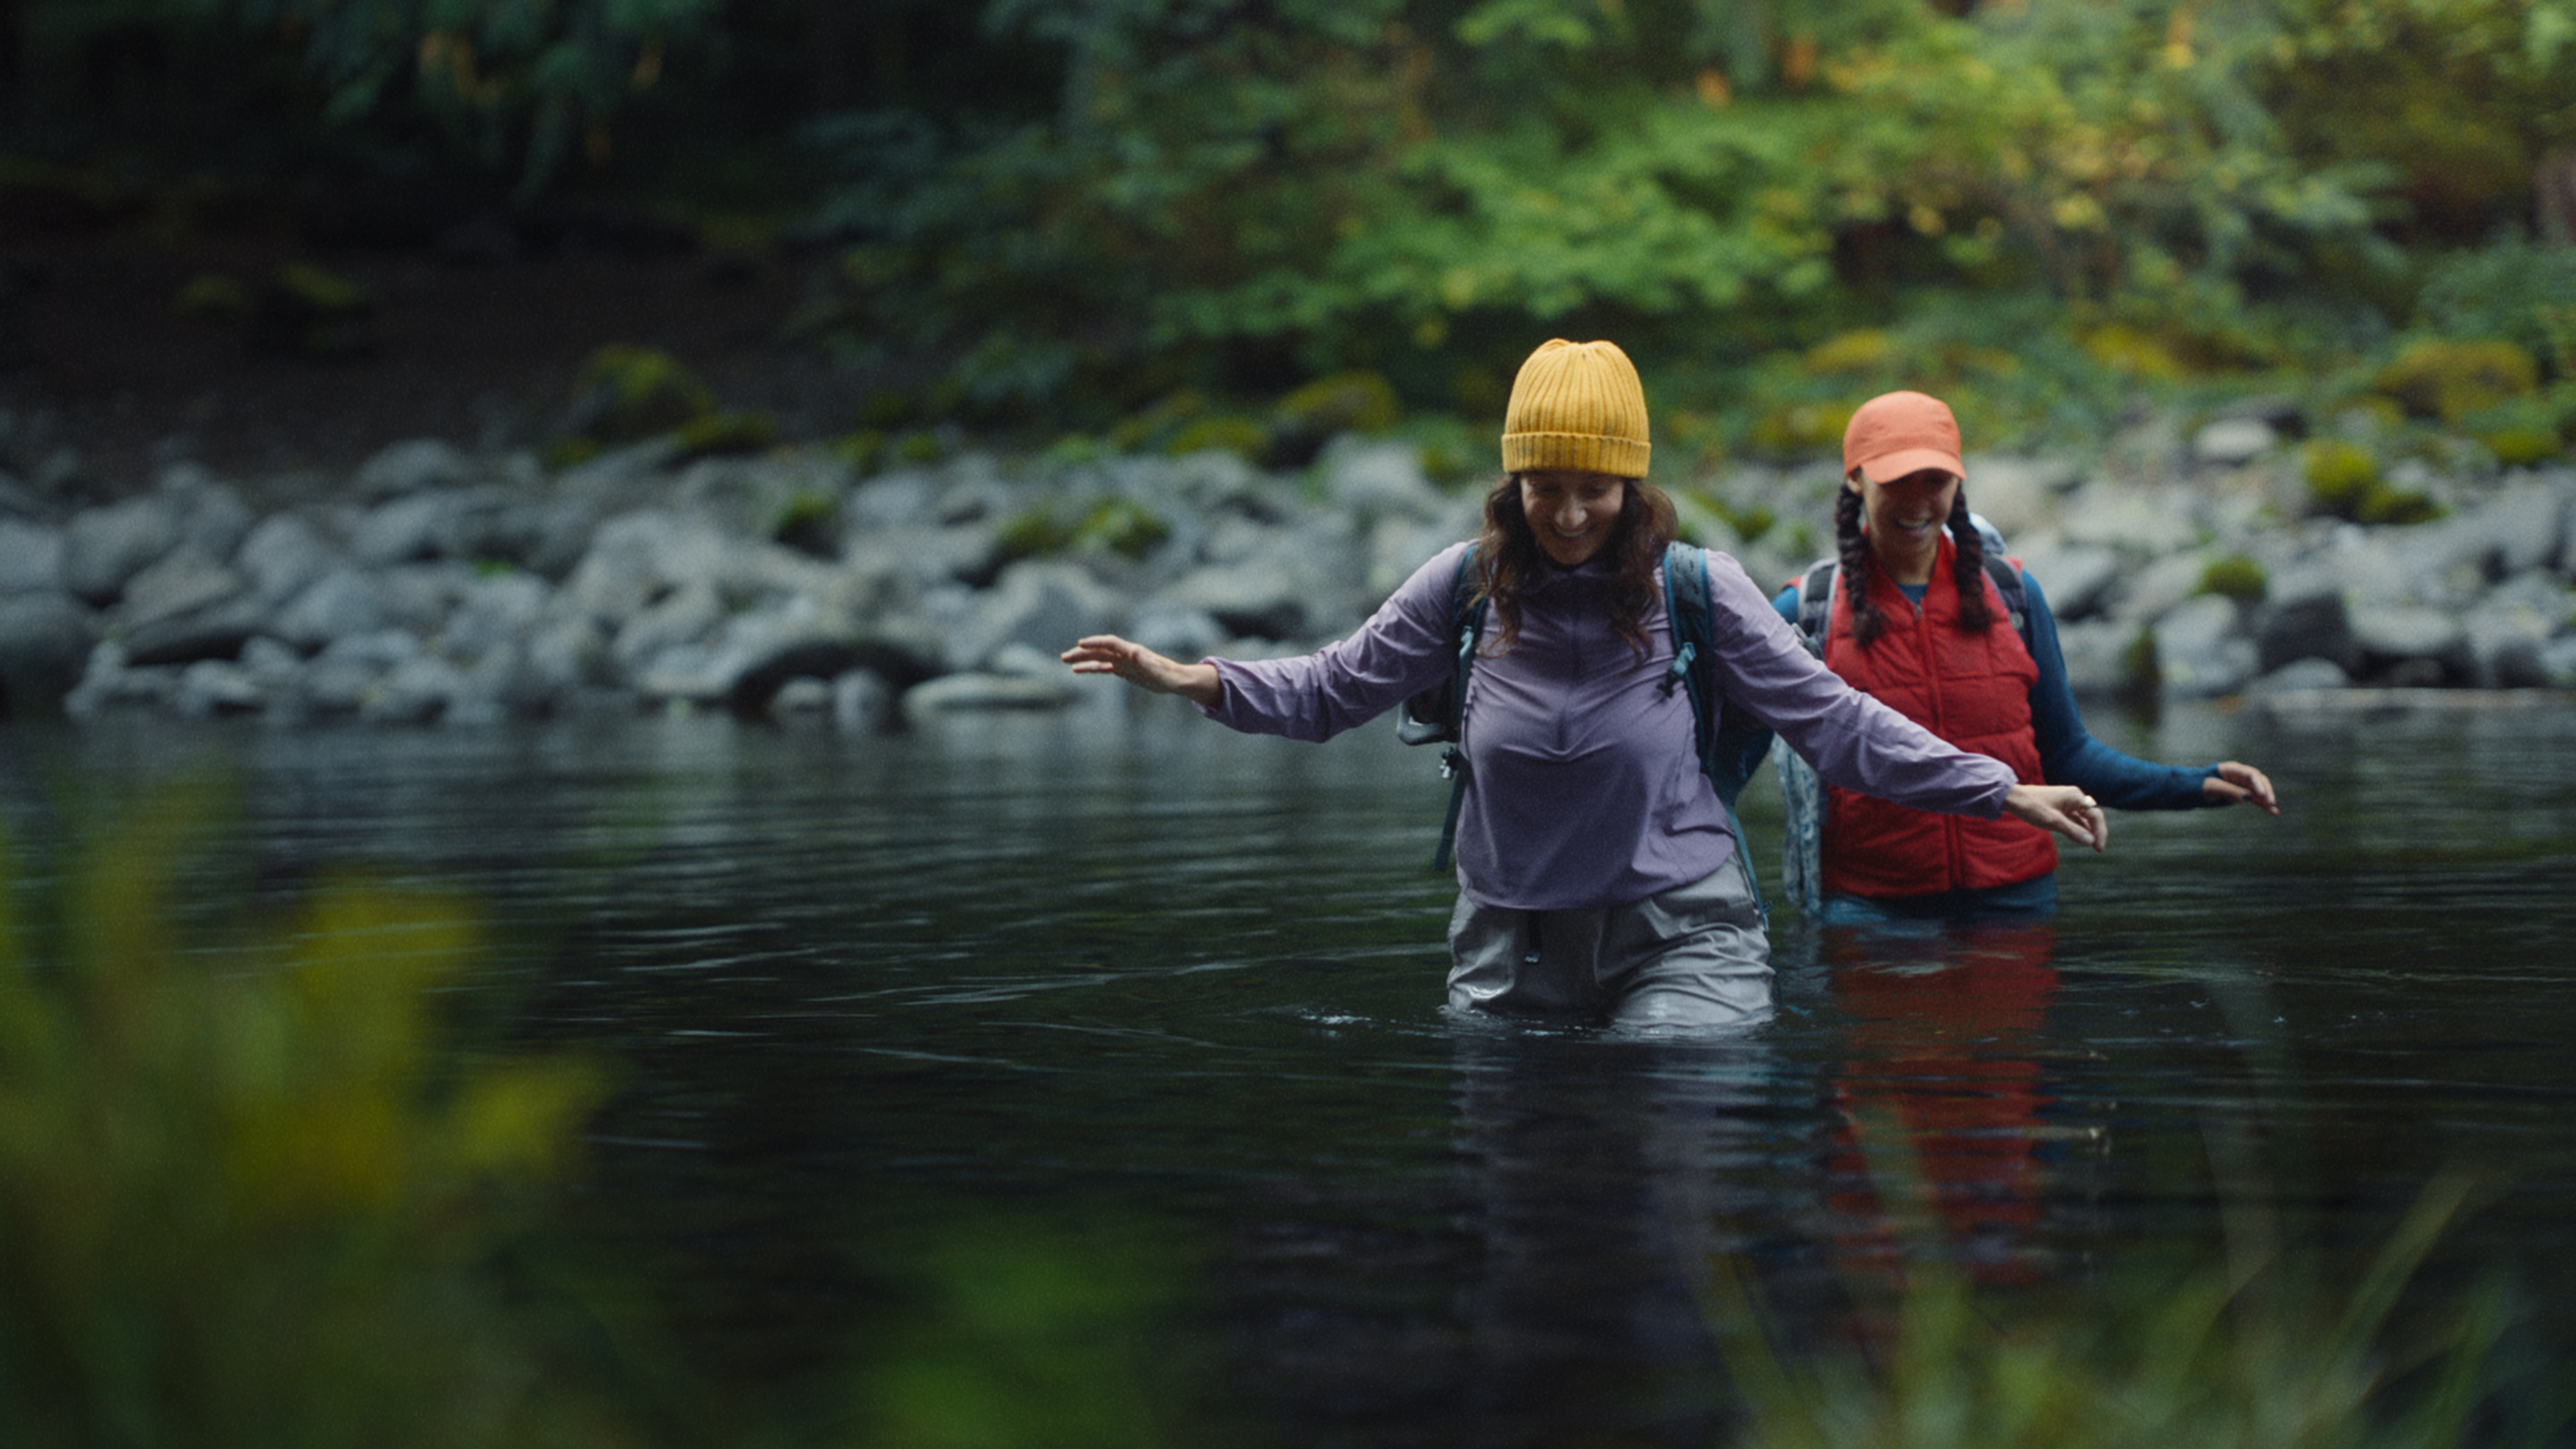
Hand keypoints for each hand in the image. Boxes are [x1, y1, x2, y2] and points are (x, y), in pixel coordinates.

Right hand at [1061, 634, 1222, 705]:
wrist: (1173, 680)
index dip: (1095, 642)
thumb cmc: (1166, 675)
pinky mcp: (1122, 670)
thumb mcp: (1155, 669)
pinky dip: (1090, 668)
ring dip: (1082, 659)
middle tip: (1065, 657)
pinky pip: (1102, 668)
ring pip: (1098, 658)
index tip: (1080, 644)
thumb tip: (1135, 652)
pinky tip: (1078, 671)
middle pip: (1099, 651)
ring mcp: (1122, 662)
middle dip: (1081, 653)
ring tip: (1066, 661)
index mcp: (1131, 651)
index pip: (1110, 643)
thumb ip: (1144, 661)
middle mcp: (1124, 654)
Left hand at [2004, 783, 2108, 851]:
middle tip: (2098, 849)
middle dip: (2096, 832)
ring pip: (2084, 817)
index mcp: (2075, 796)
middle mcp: (2074, 797)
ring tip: (2093, 846)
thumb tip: (2091, 841)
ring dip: (2088, 830)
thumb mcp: (2053, 822)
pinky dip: (2078, 827)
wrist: (2012, 798)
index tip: (2098, 848)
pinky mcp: (2060, 806)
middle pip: (2092, 815)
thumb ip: (2072, 831)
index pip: (2095, 815)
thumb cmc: (2031, 807)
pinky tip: (2081, 837)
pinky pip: (2074, 817)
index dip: (2100, 832)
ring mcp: (2067, 801)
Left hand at [2202, 761, 2279, 814]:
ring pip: (2260, 792)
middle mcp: (2241, 776)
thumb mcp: (2213, 788)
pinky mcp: (2243, 795)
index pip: (2251, 774)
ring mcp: (2243, 785)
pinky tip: (2274, 813)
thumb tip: (2250, 797)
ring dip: (2268, 800)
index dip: (2259, 784)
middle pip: (2259, 782)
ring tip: (2276, 810)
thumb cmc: (2200, 786)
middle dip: (2266, 792)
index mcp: (2233, 769)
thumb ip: (2231, 791)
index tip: (2263, 795)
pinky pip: (2256, 800)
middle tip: (2271, 802)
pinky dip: (2264, 806)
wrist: (2192, 792)